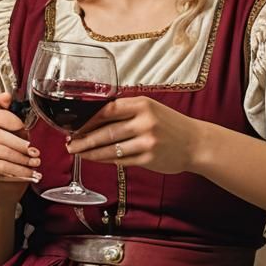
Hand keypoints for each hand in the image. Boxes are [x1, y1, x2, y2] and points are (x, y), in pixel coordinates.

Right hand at [0, 92, 41, 204]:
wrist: (6, 186)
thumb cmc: (15, 160)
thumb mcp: (21, 142)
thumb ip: (22, 130)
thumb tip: (30, 121)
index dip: (8, 117)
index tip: (21, 125)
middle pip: (0, 134)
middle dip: (21, 144)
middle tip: (35, 152)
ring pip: (3, 151)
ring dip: (23, 159)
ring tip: (36, 163)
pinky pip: (2, 166)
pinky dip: (19, 170)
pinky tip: (30, 173)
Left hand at [66, 96, 202, 174]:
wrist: (196, 143)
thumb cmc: (170, 125)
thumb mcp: (151, 108)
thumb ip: (127, 110)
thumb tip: (95, 119)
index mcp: (142, 105)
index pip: (108, 110)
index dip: (88, 119)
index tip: (74, 125)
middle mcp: (145, 122)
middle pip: (106, 132)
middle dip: (84, 139)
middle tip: (69, 144)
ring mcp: (147, 141)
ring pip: (111, 148)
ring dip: (91, 152)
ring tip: (78, 153)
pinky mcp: (149, 159)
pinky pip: (120, 160)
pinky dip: (105, 160)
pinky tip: (95, 159)